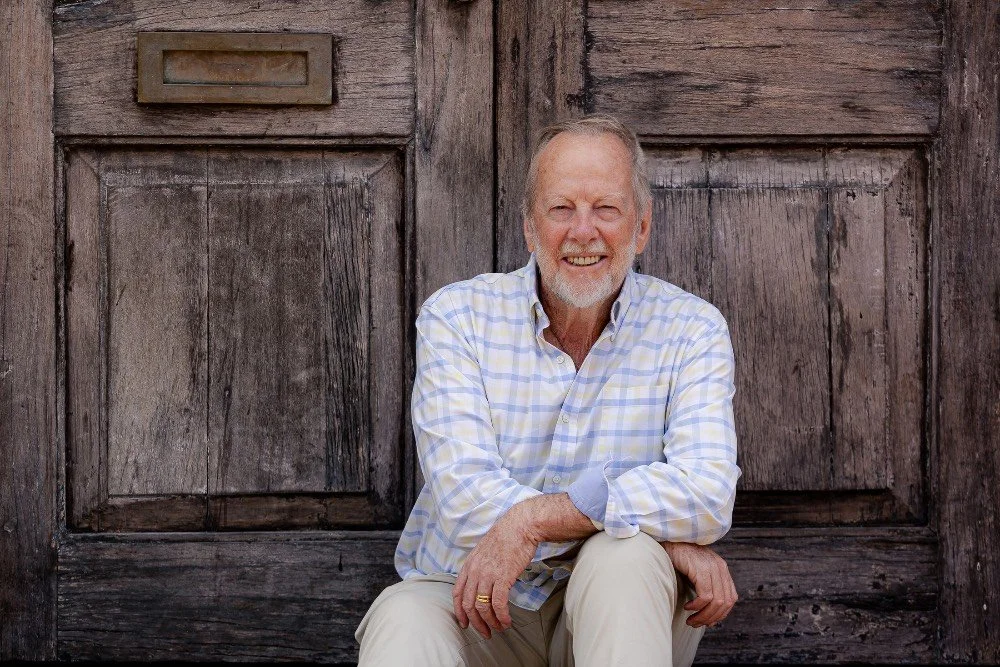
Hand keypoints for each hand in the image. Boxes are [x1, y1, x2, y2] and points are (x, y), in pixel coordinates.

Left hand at [453, 506, 537, 638]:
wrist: (520, 526)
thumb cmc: (506, 537)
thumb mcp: (484, 551)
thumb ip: (480, 567)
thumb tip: (482, 583)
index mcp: (469, 565)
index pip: (457, 593)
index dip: (460, 611)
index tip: (465, 623)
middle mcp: (475, 571)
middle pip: (468, 604)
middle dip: (476, 623)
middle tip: (485, 633)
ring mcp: (487, 574)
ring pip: (482, 607)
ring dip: (491, 622)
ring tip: (499, 628)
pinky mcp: (502, 577)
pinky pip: (498, 604)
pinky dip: (502, 616)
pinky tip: (507, 621)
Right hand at [661, 541, 737, 628]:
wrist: (668, 540)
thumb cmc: (679, 558)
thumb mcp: (697, 572)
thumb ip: (706, 585)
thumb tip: (709, 612)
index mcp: (722, 569)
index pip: (730, 598)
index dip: (721, 614)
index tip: (707, 622)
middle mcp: (720, 567)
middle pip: (724, 603)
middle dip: (711, 618)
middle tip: (696, 623)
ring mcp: (712, 567)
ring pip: (716, 602)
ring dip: (703, 616)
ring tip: (691, 620)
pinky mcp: (701, 569)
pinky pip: (706, 596)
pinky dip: (697, 606)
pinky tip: (687, 607)